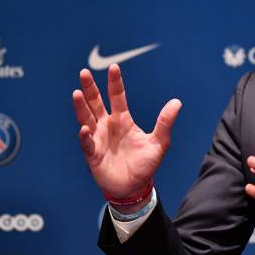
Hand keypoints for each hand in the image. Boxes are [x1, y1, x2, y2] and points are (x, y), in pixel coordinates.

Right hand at [72, 64, 181, 209]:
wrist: (134, 187)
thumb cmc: (145, 164)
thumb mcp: (159, 142)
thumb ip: (165, 122)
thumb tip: (177, 102)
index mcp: (123, 120)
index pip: (117, 97)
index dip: (115, 83)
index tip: (114, 67)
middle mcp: (107, 126)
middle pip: (96, 103)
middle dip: (90, 89)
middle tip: (84, 72)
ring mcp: (98, 139)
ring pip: (87, 119)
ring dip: (81, 107)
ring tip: (77, 93)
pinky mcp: (93, 155)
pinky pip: (87, 143)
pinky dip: (85, 136)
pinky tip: (85, 128)